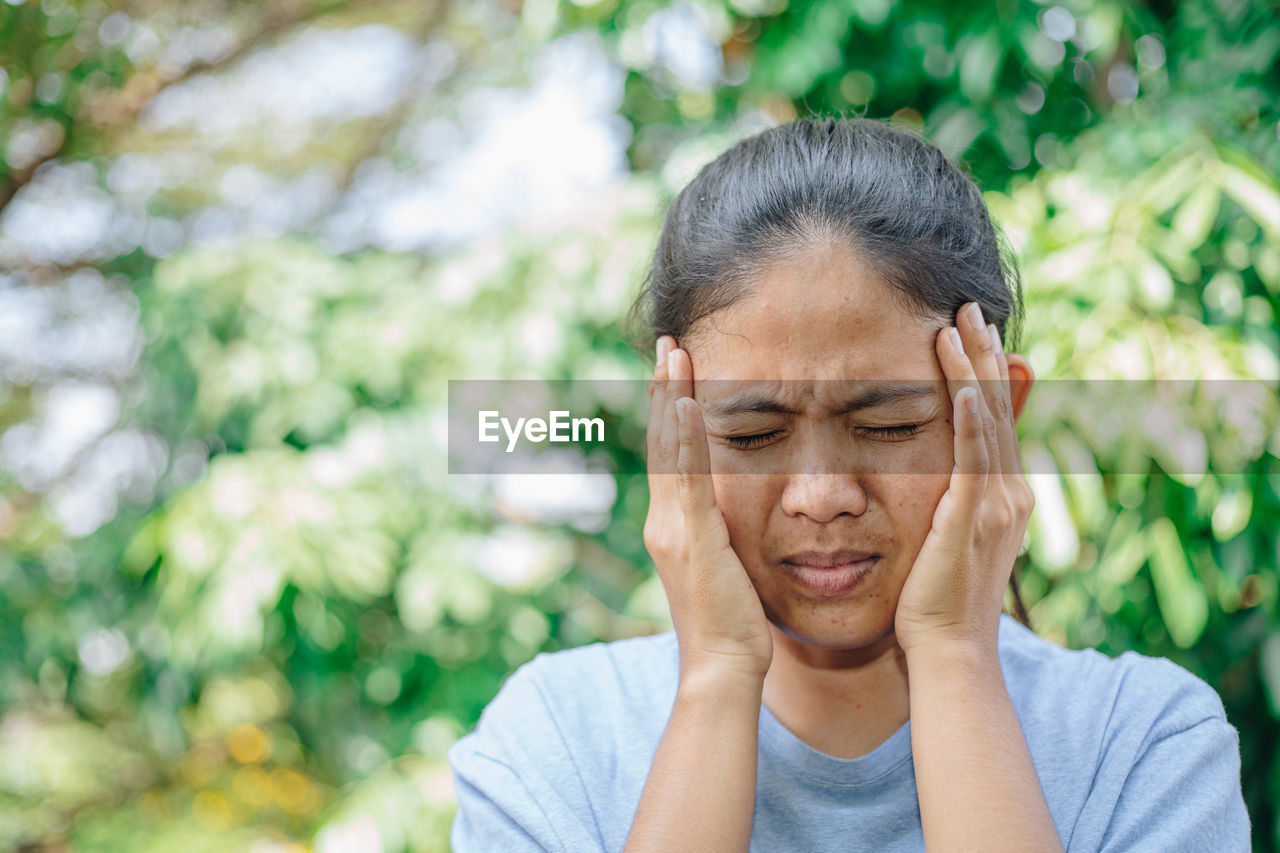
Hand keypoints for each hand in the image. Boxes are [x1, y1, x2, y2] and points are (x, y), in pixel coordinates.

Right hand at [644, 336, 772, 682]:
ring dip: (671, 398)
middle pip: (662, 439)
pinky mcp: (688, 538)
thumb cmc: (735, 625)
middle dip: (665, 389)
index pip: (671, 453)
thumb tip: (734, 516)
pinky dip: (684, 438)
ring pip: (668, 449)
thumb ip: (724, 535)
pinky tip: (689, 404)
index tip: (677, 368)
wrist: (722, 667)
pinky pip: (686, 478)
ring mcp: (671, 527)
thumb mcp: (728, 567)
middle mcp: (664, 519)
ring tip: (674, 354)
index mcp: (674, 524)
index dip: (672, 408)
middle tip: (668, 343)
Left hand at [894, 302, 1034, 656]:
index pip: (993, 420)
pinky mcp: (974, 516)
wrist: (949, 650)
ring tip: (959, 325)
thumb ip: (944, 503)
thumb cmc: (935, 602)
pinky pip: (975, 457)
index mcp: (1002, 497)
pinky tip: (965, 386)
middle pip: (997, 408)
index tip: (970, 333)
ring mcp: (997, 504)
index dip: (984, 373)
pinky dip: (973, 419)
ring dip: (974, 369)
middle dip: (983, 355)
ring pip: (987, 421)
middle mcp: (1009, 493)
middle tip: (969, 308)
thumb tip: (929, 478)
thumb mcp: (944, 540)